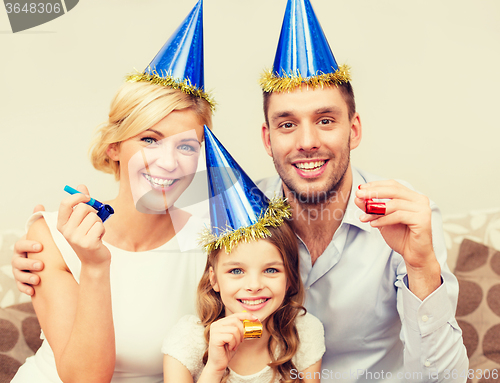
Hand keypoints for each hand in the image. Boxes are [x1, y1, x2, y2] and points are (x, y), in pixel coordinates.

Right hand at [12, 205, 44, 295]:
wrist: (49, 264)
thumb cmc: (45, 247)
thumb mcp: (44, 234)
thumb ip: (40, 221)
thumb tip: (39, 204)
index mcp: (24, 246)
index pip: (21, 244)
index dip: (29, 245)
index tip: (41, 247)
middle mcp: (19, 258)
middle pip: (17, 260)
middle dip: (28, 262)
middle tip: (41, 265)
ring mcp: (19, 270)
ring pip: (18, 273)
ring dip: (27, 276)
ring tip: (37, 278)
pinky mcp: (23, 282)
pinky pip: (20, 286)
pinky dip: (25, 288)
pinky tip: (32, 290)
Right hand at [57, 185, 110, 266]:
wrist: (94, 261)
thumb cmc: (89, 238)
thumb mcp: (82, 221)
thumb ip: (81, 203)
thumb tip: (81, 186)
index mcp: (62, 224)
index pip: (65, 203)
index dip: (78, 196)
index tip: (87, 196)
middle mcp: (66, 231)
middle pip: (83, 208)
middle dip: (93, 211)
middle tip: (93, 221)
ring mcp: (77, 238)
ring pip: (94, 217)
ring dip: (99, 222)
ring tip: (95, 232)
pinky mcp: (88, 243)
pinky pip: (100, 226)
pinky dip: (102, 230)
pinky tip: (99, 238)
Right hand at [205, 312, 257, 374]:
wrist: (218, 364)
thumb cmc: (227, 350)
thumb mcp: (236, 338)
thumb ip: (240, 329)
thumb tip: (252, 322)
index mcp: (221, 323)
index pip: (235, 315)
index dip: (246, 316)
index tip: (255, 318)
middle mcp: (216, 324)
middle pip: (235, 321)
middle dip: (242, 331)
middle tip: (241, 341)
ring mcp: (215, 330)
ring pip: (234, 330)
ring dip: (237, 340)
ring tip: (233, 346)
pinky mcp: (215, 337)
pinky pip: (231, 337)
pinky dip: (233, 344)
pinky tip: (230, 348)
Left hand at [355, 180, 440, 298]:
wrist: (413, 255)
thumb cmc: (400, 236)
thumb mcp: (381, 219)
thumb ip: (371, 208)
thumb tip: (357, 197)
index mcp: (412, 196)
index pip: (393, 184)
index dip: (376, 185)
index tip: (360, 188)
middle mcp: (420, 199)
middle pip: (394, 190)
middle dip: (374, 192)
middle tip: (359, 195)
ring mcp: (423, 209)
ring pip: (395, 204)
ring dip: (375, 210)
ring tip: (363, 217)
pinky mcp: (423, 220)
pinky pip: (399, 216)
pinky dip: (383, 219)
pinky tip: (373, 224)